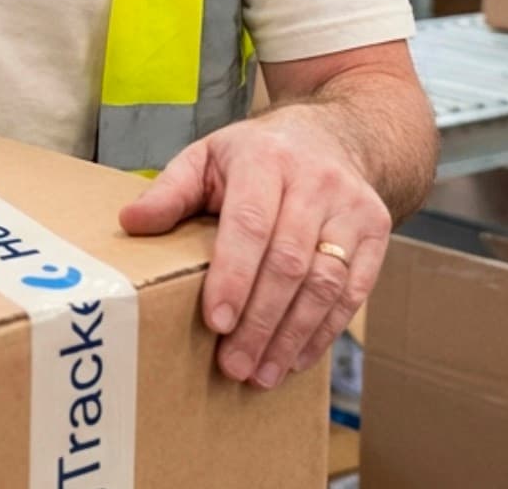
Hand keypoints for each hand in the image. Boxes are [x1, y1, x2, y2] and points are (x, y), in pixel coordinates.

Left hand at [117, 107, 390, 388]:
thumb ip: (169, 191)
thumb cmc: (258, 153)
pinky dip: (324, 331)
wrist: (334, 134)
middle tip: (234, 364)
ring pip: (325, 283)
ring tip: (262, 373)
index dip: (234, 277)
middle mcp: (314, 181)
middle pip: (288, 262)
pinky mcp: (377, 231)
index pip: (251, 225)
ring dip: (292, 336)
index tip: (215, 322)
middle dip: (259, 321)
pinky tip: (297, 358)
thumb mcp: (206, 156)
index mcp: (265, 159)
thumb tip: (130, 223)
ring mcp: (351, 206)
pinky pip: (353, 291)